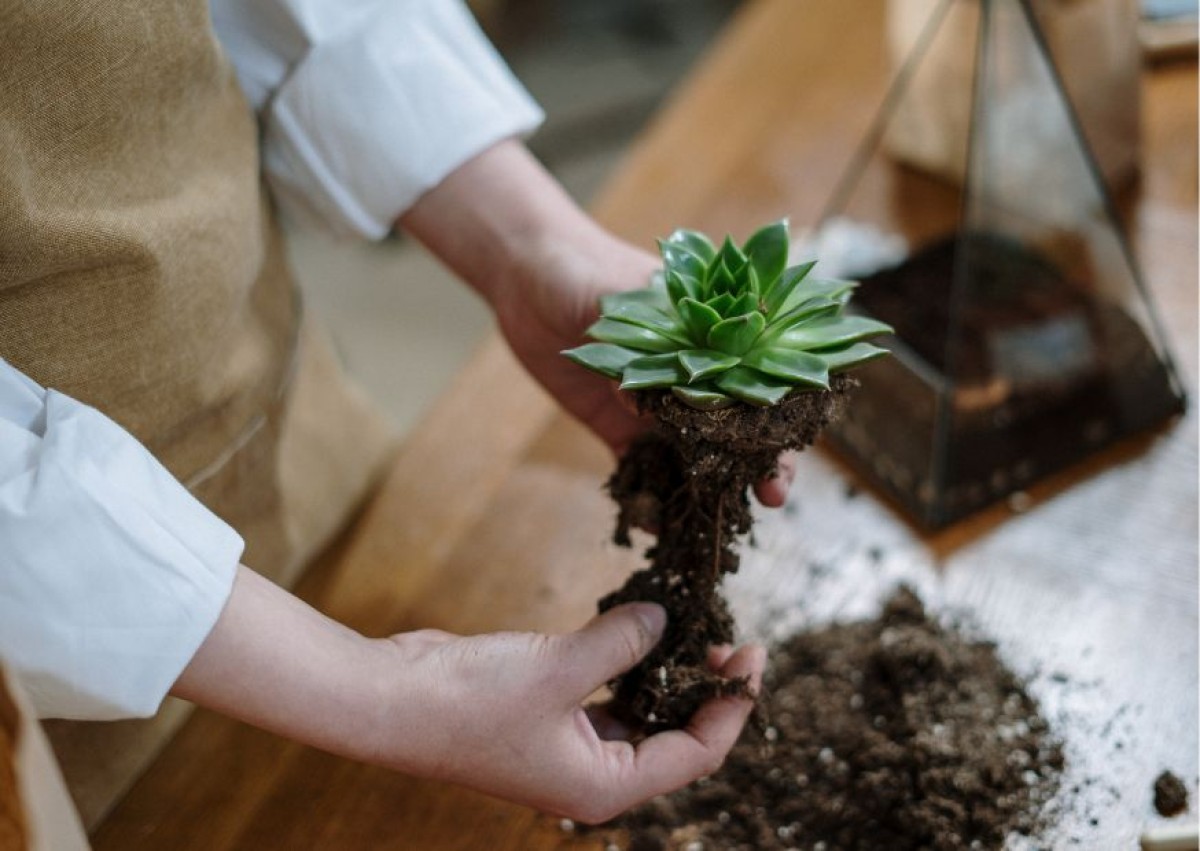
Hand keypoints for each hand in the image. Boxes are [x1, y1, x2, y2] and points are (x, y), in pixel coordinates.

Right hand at [367, 603, 764, 822]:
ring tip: (687, 626)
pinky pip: (601, 690)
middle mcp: (589, 774)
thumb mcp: (559, 669)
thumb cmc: (468, 701)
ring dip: (661, 672)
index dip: (731, 707)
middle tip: (724, 637)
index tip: (752, 657)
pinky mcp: (544, 713)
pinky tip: (634, 625)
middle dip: (701, 688)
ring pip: (636, 711)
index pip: (695, 754)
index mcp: (602, 786)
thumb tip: (663, 618)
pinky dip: (621, 661)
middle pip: (671, 736)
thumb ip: (620, 643)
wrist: (388, 699)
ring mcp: (565, 744)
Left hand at [398, 139, 795, 502]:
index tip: (784, 457)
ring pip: (692, 457)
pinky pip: (637, 466)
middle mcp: (693, 379)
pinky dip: (645, 496)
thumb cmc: (589, 269)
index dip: (777, 426)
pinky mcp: (616, 424)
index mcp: (712, 341)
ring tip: (709, 525)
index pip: (760, 387)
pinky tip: (652, 524)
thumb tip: (646, 400)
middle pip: (736, 430)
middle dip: (753, 468)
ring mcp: (655, 406)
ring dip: (705, 491)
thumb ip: (644, 351)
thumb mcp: (626, 303)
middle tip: (768, 502)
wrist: (528, 274)